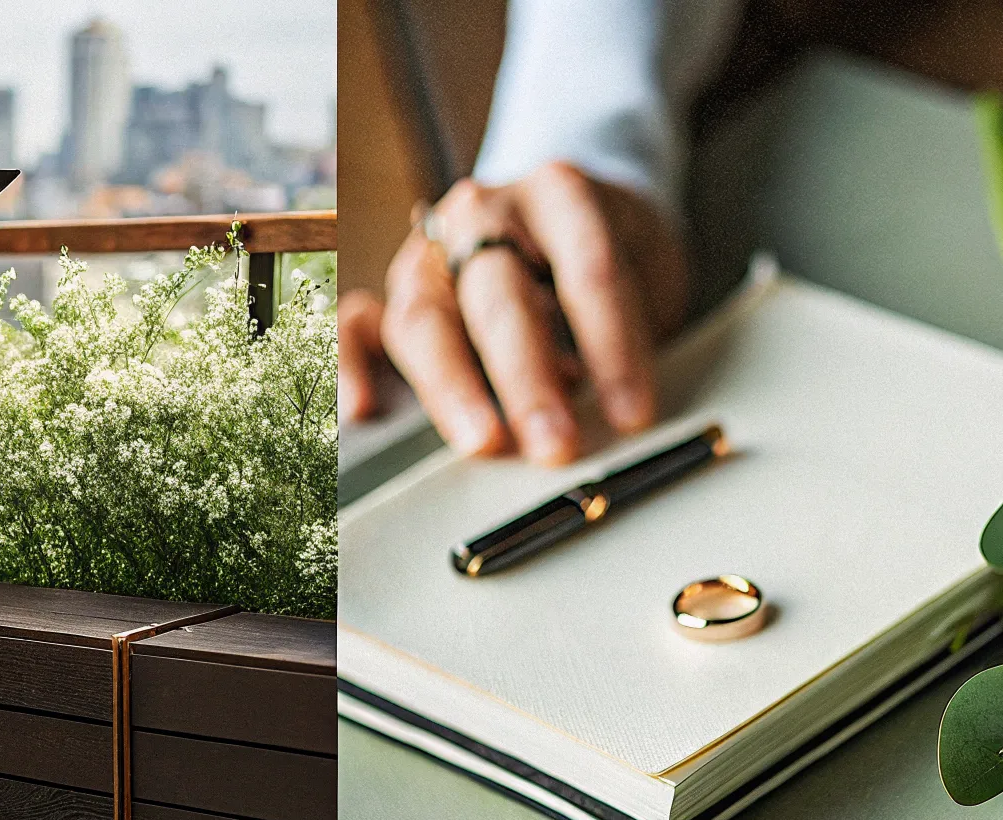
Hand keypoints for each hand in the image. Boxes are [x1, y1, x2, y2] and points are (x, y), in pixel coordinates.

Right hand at [340, 161, 687, 464]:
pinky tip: (365, 409)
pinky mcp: (398, 290)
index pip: (588, 271)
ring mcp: (430, 251)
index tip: (632, 414)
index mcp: (558, 193)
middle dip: (527, 378)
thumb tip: (614, 414)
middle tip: (555, 443)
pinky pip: (358, 323)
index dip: (614, 347)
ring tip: (484, 443)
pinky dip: (353, 364)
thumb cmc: (612, 246)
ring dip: (452, 388)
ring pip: (425, 317)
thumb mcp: (649, 269)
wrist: (568, 209)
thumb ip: (631, 328)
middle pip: (498, 296)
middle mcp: (482, 213)